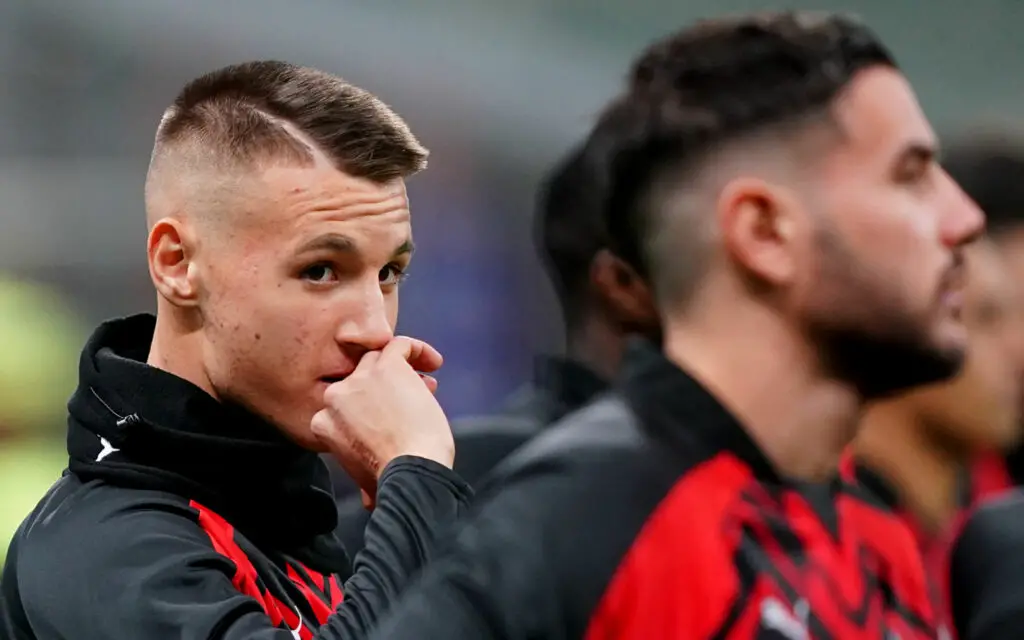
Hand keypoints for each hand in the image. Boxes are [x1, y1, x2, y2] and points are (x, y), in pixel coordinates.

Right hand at [311, 336, 453, 507]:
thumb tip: (369, 499)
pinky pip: (399, 344)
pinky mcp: (386, 367)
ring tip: (426, 381)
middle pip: (360, 377)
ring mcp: (360, 379)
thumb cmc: (391, 479)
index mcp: (324, 422)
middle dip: (387, 387)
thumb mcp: (365, 480)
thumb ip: (364, 479)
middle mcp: (336, 396)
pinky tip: (434, 363)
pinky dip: (417, 349)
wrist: (408, 470)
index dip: (372, 406)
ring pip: (378, 358)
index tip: (393, 416)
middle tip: (412, 400)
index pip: (345, 401)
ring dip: (403, 367)